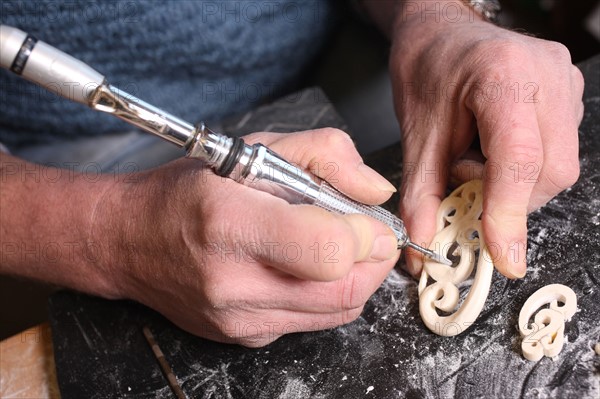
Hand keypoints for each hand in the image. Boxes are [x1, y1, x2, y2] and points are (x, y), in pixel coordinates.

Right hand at [95, 128, 399, 346]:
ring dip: (358, 277)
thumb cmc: (188, 190)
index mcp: (229, 222)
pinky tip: (311, 267)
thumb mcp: (254, 148)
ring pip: (338, 311)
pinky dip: (330, 293)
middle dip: (374, 260)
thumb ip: (326, 156)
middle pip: (344, 290)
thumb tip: (377, 191)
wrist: (129, 241)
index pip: (329, 250)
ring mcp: (238, 318)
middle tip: (369, 232)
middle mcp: (231, 281)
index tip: (366, 218)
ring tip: (340, 244)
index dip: (365, 234)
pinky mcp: (244, 337)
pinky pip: (313, 321)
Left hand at [388, 4, 583, 278]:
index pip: (517, 159)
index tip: (504, 259)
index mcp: (502, 77)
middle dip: (506, 198)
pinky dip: (524, 167)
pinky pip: (558, 152)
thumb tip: (423, 248)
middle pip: (548, 172)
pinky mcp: (570, 94)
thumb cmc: (426, 71)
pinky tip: (495, 145)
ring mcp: (566, 83)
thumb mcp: (416, 135)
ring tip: (476, 154)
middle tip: (463, 179)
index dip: (509, 214)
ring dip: (514, 182)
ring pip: (558, 168)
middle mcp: (547, 76)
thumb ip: (421, 195)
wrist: (440, 32)